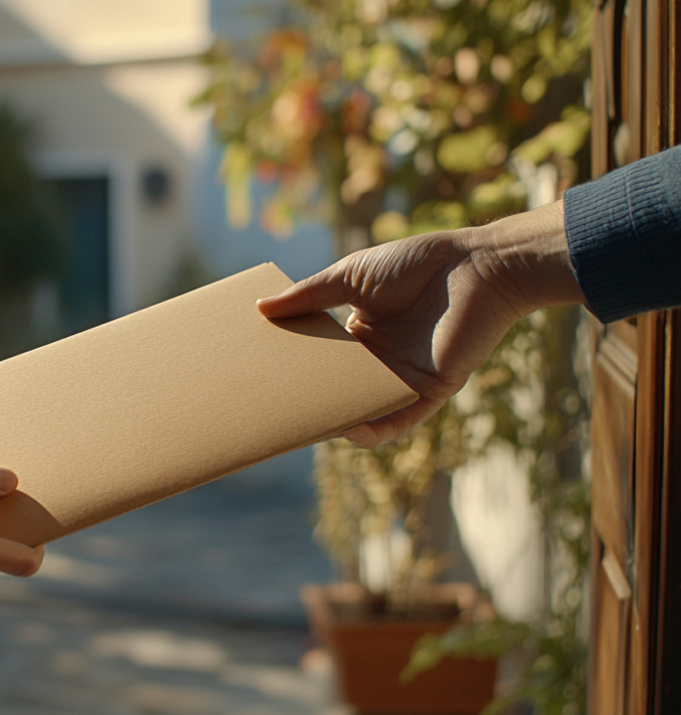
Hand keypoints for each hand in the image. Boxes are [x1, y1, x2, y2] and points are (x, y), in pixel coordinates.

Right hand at [258, 200, 585, 446]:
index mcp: (360, 332)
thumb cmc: (417, 263)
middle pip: (335, 388)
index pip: (319, 359)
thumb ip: (308, 296)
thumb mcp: (350, 276)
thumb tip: (260, 308)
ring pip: (361, 409)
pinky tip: (347, 430)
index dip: (292, 366)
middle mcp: (378, 359)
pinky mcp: (427, 393)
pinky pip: (396, 421)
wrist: (476, 267)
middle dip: (304, 399)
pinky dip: (372, 430)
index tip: (259, 372)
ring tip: (299, 426)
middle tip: (269, 407)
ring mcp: (401, 378)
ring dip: (333, 420)